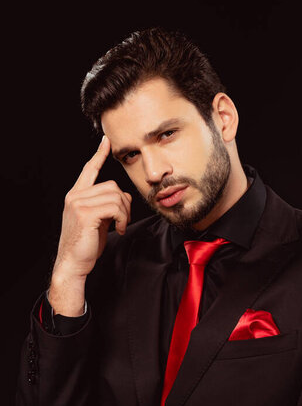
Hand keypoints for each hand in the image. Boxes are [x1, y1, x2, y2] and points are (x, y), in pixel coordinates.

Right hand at [48, 135, 131, 314]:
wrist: (73, 263)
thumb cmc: (86, 245)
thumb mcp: (97, 221)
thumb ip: (105, 205)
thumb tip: (122, 198)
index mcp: (76, 195)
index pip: (88, 169)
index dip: (99, 155)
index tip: (106, 142)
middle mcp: (75, 196)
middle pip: (113, 186)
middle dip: (124, 204)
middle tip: (123, 221)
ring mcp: (78, 203)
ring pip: (116, 196)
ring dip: (125, 213)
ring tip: (120, 226)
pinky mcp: (85, 213)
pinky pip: (115, 207)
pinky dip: (123, 219)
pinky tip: (119, 229)